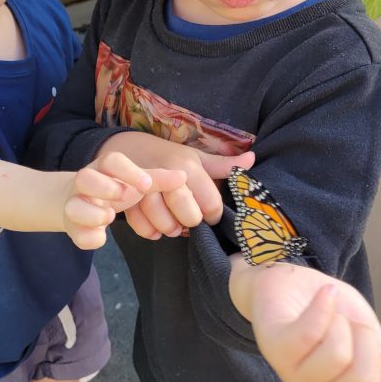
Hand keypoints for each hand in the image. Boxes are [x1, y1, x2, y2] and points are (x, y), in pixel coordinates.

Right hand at [62, 150, 187, 248]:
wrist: (81, 202)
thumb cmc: (115, 189)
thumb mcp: (137, 183)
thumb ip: (159, 180)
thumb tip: (182, 176)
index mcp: (105, 169)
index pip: (111, 161)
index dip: (127, 171)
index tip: (146, 184)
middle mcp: (86, 184)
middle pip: (84, 177)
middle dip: (103, 187)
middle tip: (123, 197)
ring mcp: (76, 205)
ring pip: (72, 206)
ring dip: (92, 213)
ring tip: (110, 217)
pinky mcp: (74, 227)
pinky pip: (76, 233)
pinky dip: (88, 237)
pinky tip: (101, 237)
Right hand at [97, 134, 254, 239]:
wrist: (130, 149)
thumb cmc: (170, 156)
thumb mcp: (197, 157)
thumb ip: (224, 165)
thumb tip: (252, 160)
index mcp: (187, 167)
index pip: (210, 203)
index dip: (214, 214)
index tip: (210, 212)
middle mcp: (166, 177)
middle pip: (188, 215)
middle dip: (192, 222)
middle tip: (191, 218)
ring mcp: (143, 190)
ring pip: (164, 223)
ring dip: (171, 229)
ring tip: (174, 224)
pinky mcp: (128, 202)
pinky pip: (142, 227)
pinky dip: (151, 232)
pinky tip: (157, 227)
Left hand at [231, 258, 380, 381]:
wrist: (290, 284)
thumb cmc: (331, 313)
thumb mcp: (368, 337)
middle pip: (363, 381)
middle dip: (368, 341)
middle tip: (352, 325)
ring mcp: (294, 374)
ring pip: (338, 356)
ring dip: (343, 323)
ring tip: (333, 314)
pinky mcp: (276, 348)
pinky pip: (310, 333)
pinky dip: (324, 306)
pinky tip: (327, 295)